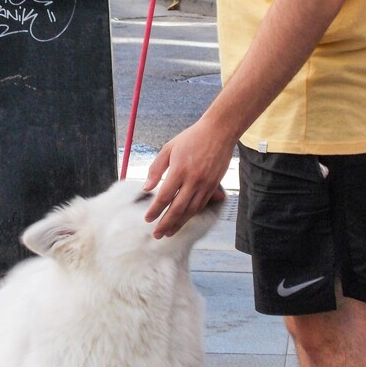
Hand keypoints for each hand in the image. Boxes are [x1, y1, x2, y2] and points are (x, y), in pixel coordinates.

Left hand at [143, 120, 230, 237]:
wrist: (219, 132)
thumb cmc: (191, 138)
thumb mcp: (168, 148)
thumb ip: (156, 168)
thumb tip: (146, 188)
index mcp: (179, 170)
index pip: (165, 196)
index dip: (155, 210)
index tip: (147, 219)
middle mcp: (193, 180)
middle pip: (178, 208)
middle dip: (166, 223)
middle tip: (156, 234)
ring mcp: (205, 184)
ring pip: (191, 211)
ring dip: (179, 224)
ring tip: (169, 232)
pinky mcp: (213, 186)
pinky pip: (202, 205)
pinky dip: (192, 215)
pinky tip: (184, 221)